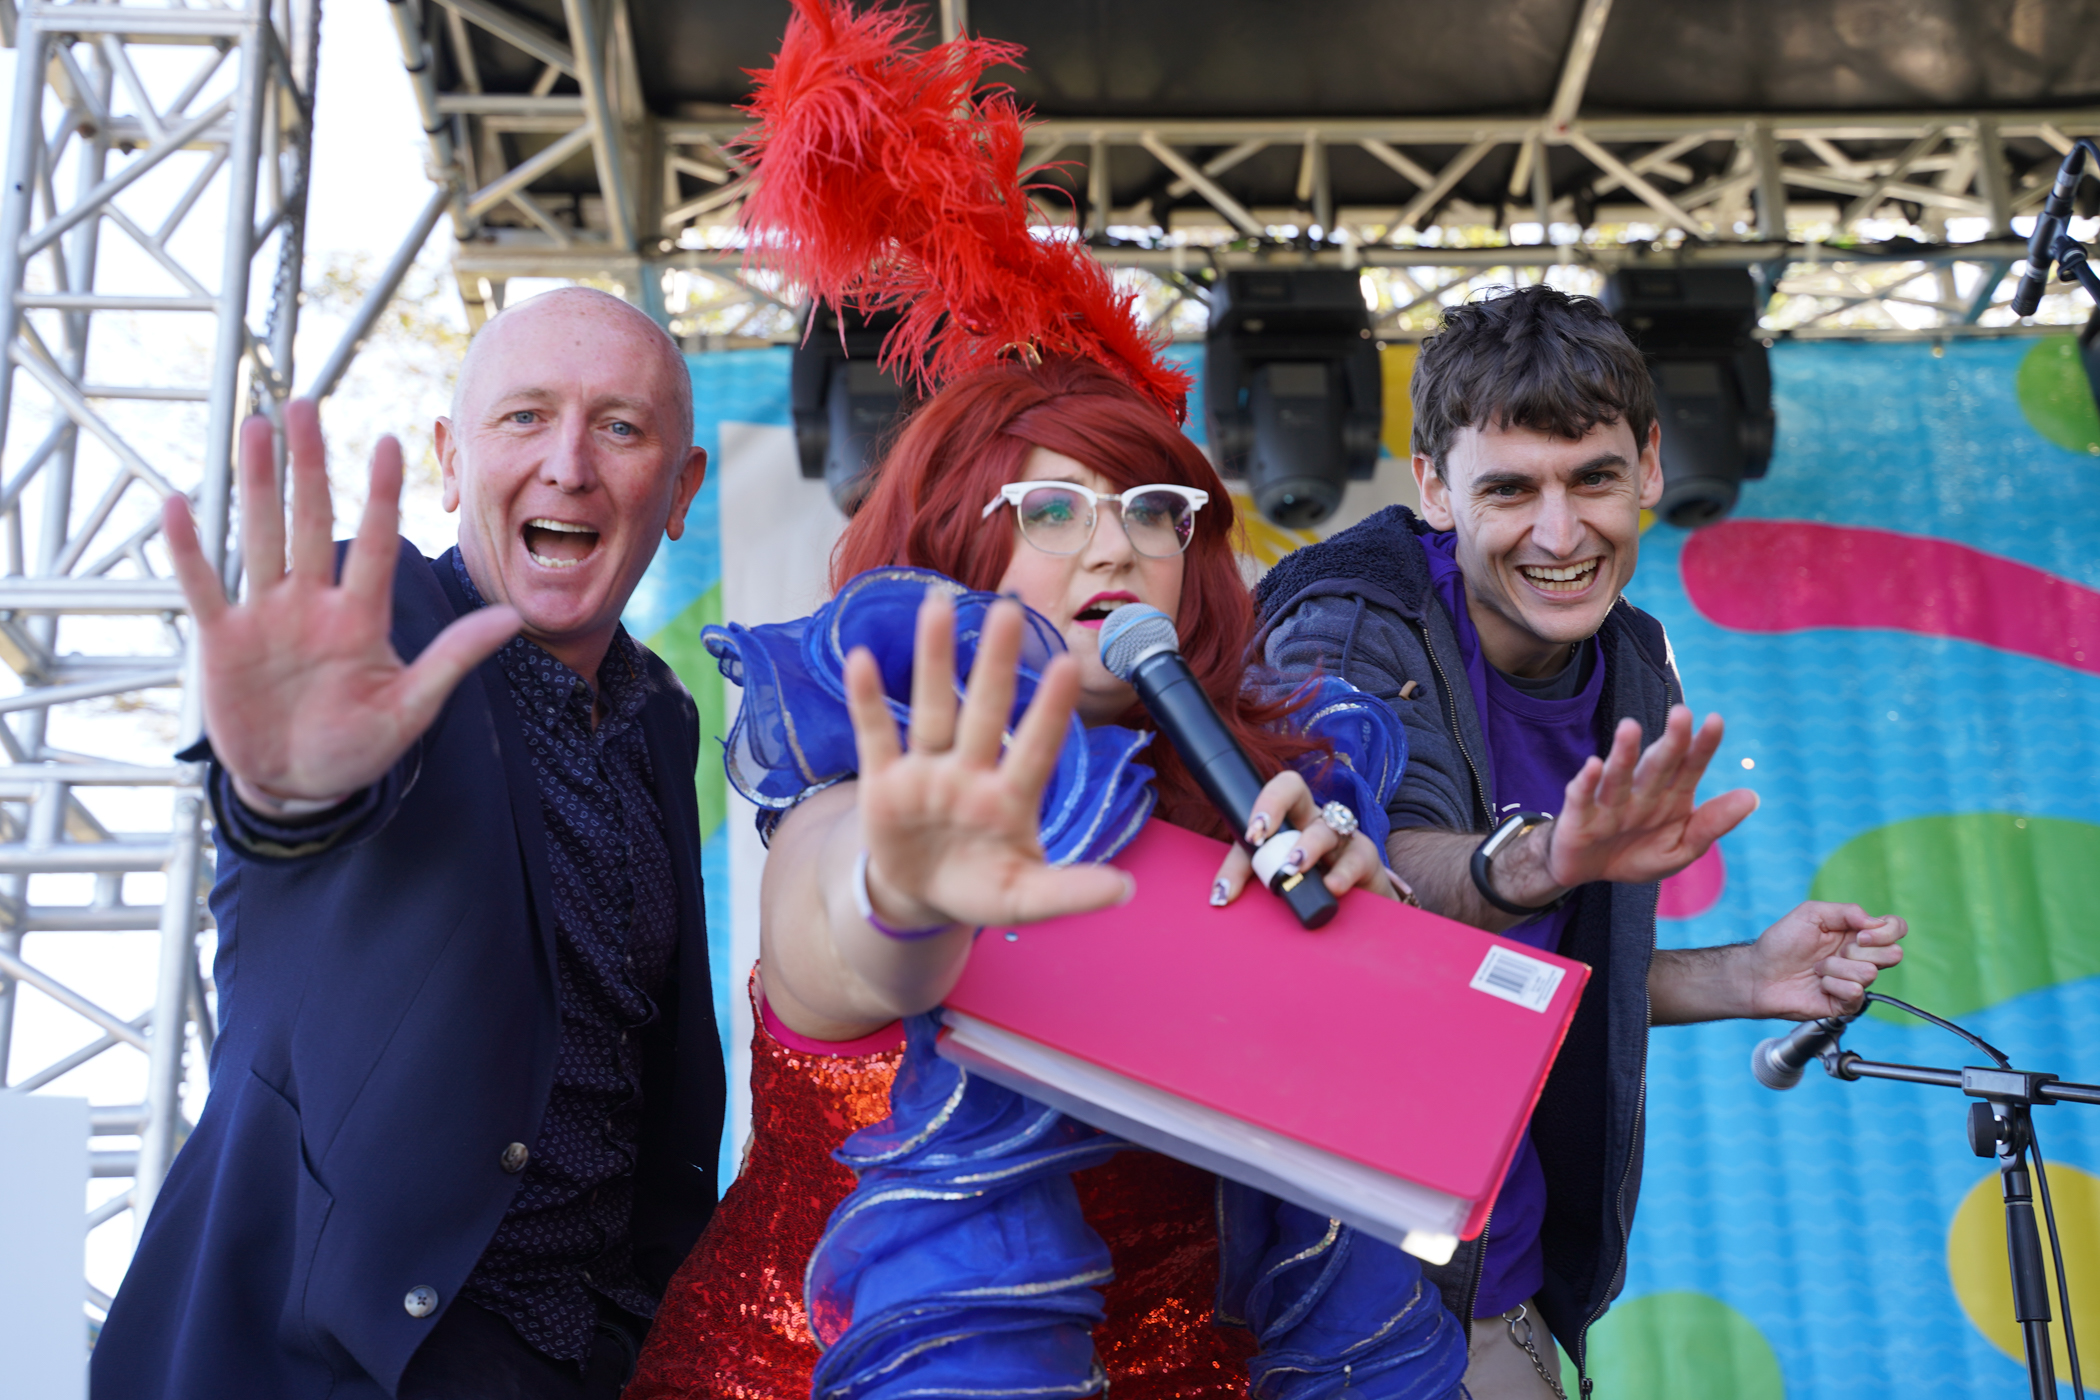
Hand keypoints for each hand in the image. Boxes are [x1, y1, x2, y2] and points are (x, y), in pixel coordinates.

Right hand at [164, 400, 521, 809]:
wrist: (299, 786)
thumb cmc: (358, 747)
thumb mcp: (411, 708)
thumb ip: (454, 659)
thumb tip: (515, 618)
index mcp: (361, 617)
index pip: (375, 543)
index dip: (380, 495)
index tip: (389, 442)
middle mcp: (312, 604)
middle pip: (309, 521)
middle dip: (308, 465)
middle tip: (304, 404)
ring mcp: (265, 617)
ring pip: (260, 537)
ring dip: (255, 485)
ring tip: (253, 428)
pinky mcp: (223, 640)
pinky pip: (203, 586)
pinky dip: (189, 551)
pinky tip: (179, 504)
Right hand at [844, 590, 1132, 930]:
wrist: (922, 895)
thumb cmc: (983, 889)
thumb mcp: (1026, 899)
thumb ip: (1069, 893)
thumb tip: (1125, 890)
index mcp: (1010, 798)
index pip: (1036, 747)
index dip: (1050, 710)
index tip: (1068, 664)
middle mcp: (971, 772)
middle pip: (985, 709)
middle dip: (995, 661)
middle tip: (1009, 608)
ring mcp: (927, 772)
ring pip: (932, 706)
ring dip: (933, 657)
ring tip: (937, 604)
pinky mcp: (884, 781)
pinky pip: (876, 734)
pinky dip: (867, 700)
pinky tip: (862, 659)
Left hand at [1209, 770, 1395, 906]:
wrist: (1358, 902)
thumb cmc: (1310, 878)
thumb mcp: (1276, 872)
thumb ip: (1247, 874)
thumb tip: (1219, 897)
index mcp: (1289, 815)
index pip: (1274, 792)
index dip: (1263, 804)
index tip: (1251, 835)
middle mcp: (1313, 816)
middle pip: (1294, 788)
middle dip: (1271, 805)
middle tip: (1256, 837)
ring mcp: (1341, 834)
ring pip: (1323, 828)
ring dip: (1305, 847)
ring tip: (1291, 868)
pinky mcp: (1364, 857)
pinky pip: (1355, 858)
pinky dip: (1341, 874)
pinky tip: (1331, 887)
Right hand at [1546, 704, 1758, 890]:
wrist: (1589, 872)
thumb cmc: (1637, 854)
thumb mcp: (1681, 849)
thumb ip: (1712, 825)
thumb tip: (1752, 797)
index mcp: (1671, 797)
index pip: (1690, 767)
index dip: (1702, 746)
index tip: (1715, 721)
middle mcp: (1642, 792)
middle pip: (1658, 764)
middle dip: (1670, 741)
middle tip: (1681, 713)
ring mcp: (1610, 801)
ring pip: (1619, 774)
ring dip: (1624, 753)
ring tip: (1630, 728)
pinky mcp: (1579, 814)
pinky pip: (1582, 796)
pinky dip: (1587, 782)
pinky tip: (1593, 766)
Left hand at [1745, 902, 1907, 1019]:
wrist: (1758, 972)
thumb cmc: (1781, 942)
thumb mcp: (1811, 913)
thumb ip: (1847, 911)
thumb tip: (1875, 923)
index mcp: (1856, 933)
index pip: (1895, 928)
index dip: (1888, 931)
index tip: (1861, 934)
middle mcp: (1860, 957)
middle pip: (1893, 954)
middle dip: (1861, 950)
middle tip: (1836, 950)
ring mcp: (1853, 980)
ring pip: (1870, 973)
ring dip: (1837, 967)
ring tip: (1817, 968)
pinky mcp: (1845, 1003)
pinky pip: (1855, 993)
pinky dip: (1833, 985)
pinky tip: (1819, 984)